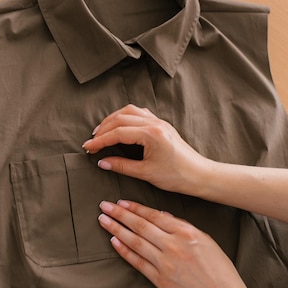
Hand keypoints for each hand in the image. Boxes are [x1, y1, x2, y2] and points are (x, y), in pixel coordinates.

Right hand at [82, 104, 208, 194]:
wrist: (200, 175)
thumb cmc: (176, 176)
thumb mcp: (146, 173)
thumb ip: (121, 166)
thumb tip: (102, 162)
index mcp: (151, 134)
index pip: (118, 132)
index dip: (100, 140)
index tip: (88, 148)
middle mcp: (154, 123)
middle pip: (120, 118)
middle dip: (103, 129)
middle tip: (91, 142)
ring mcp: (159, 122)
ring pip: (129, 111)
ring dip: (113, 120)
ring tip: (101, 132)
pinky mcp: (161, 125)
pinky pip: (140, 113)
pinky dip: (125, 117)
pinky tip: (120, 126)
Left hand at [98, 200, 262, 287]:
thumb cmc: (218, 268)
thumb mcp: (205, 239)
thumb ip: (182, 226)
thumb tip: (161, 215)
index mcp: (186, 232)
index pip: (154, 215)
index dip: (135, 207)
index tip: (121, 202)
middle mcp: (173, 245)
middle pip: (140, 226)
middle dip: (120, 214)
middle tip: (104, 206)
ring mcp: (165, 263)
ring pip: (135, 242)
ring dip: (116, 229)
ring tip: (103, 220)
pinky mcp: (160, 279)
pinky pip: (137, 262)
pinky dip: (124, 251)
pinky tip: (114, 241)